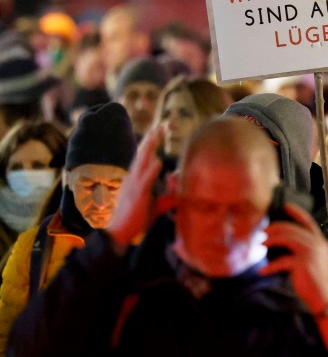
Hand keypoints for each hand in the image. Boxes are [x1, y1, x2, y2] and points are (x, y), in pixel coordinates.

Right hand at [106, 126, 163, 249]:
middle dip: (152, 139)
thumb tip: (179, 194)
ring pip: (142, 162)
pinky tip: (158, 161)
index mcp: (135, 178)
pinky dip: (151, 170)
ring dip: (150, 147)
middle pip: (143, 154)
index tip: (158, 129)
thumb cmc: (136, 219)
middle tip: (160, 124)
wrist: (118, 232)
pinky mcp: (137, 195)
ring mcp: (134, 185)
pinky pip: (145, 181)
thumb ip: (168, 198)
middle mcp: (133, 178)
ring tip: (157, 134)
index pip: (144, 156)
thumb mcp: (155, 206)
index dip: (151, 143)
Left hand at [261, 202, 327, 312]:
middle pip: (292, 229)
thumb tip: (283, 241)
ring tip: (261, 245)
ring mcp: (310, 253)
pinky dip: (270, 267)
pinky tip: (263, 271)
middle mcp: (316, 244)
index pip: (308, 222)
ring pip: (287, 239)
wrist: (322, 296)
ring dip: (271, 241)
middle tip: (263, 233)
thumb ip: (304, 248)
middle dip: (275, 229)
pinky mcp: (302, 263)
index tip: (285, 206)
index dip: (297, 212)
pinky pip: (281, 261)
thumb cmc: (315, 280)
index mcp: (320, 242)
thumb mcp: (314, 260)